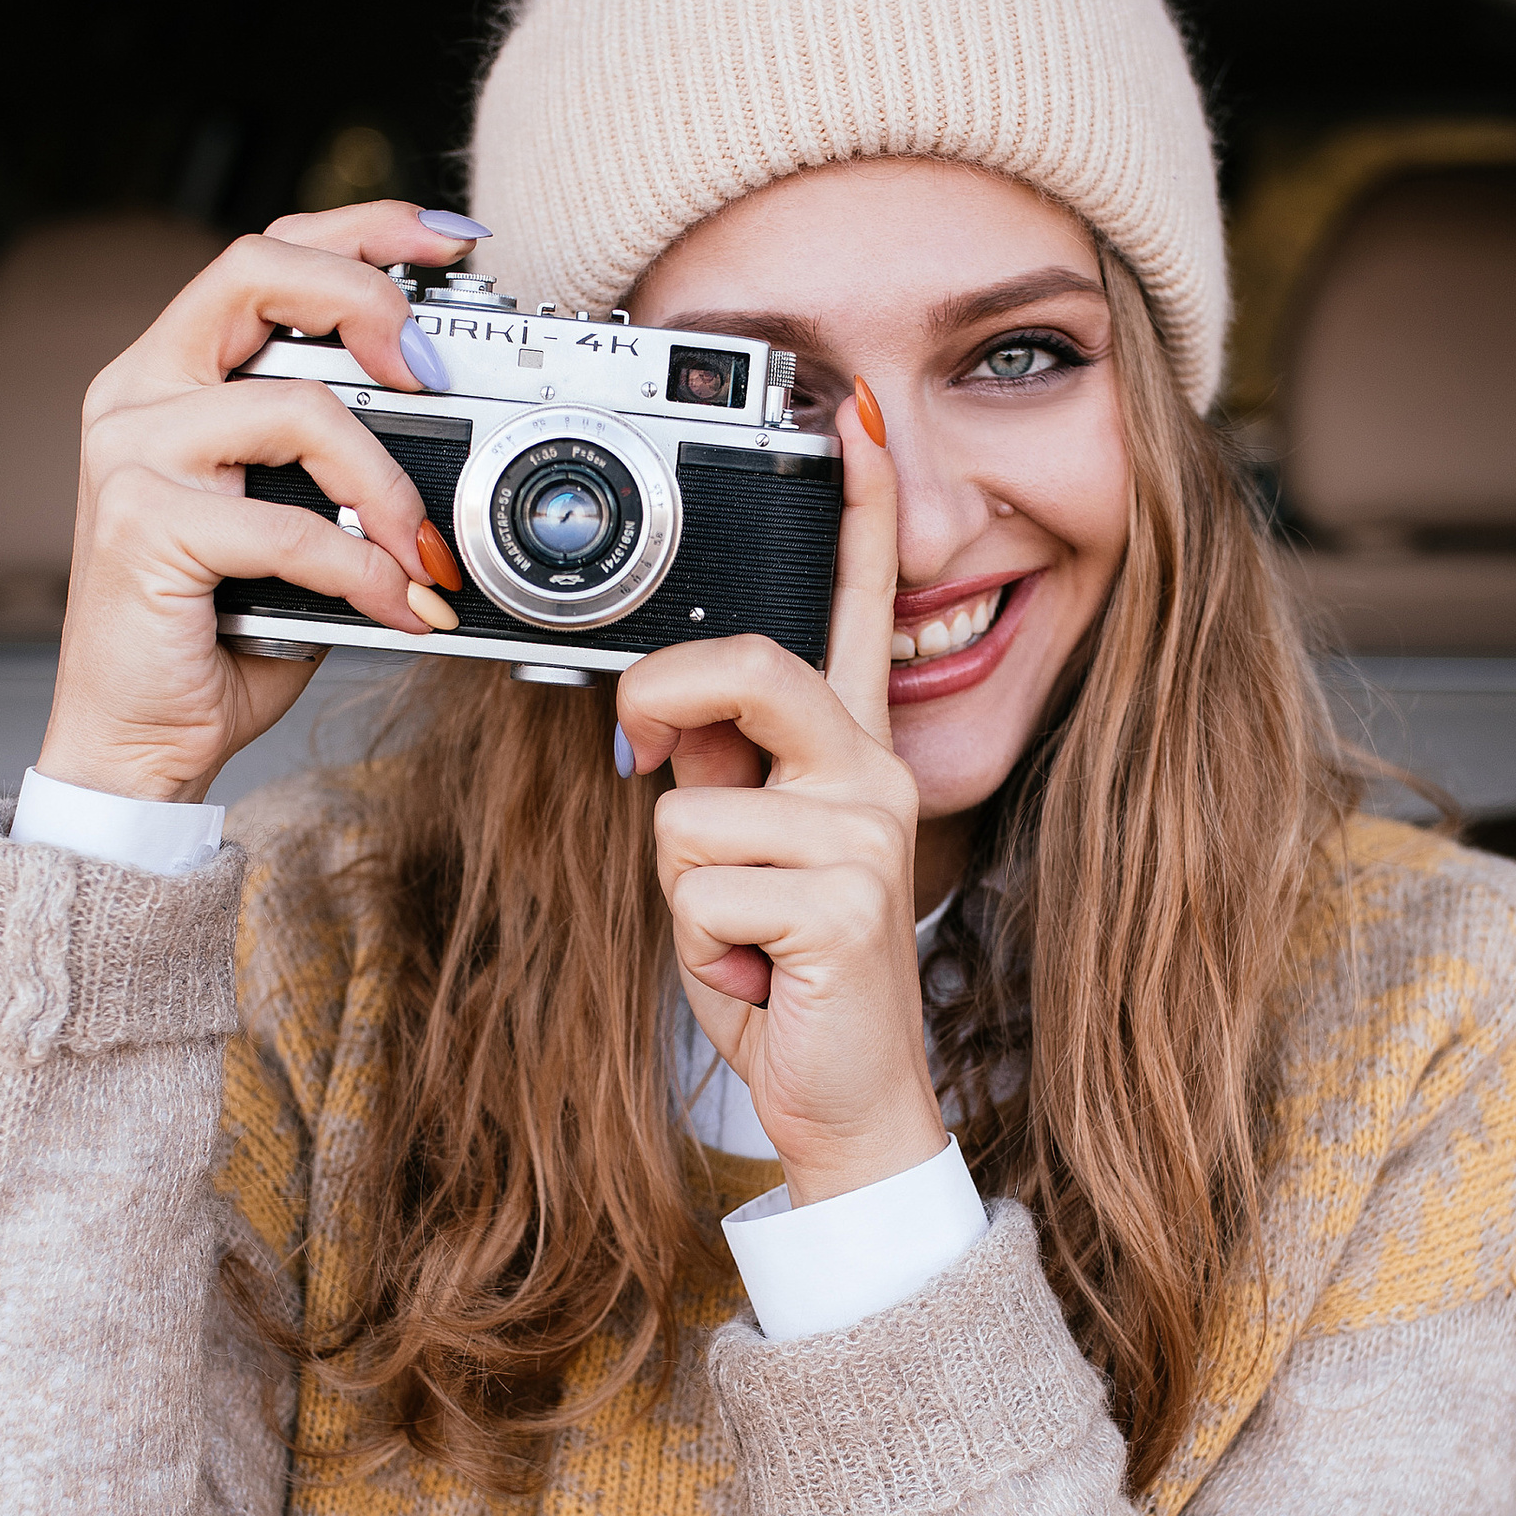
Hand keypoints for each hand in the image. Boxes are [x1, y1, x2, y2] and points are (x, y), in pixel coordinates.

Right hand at [36, 202, 482, 803]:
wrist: (136, 741)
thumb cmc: (217, 635)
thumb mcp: (292, 524)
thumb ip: (341, 464)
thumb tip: (458, 433)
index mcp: (170, 374)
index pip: (263, 255)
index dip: (360, 229)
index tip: (449, 242)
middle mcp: (138, 393)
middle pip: (256, 272)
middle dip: (367, 297)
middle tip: (437, 369)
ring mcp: (130, 453)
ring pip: (296, 408)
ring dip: (388, 483)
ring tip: (427, 554)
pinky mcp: (141, 526)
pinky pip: (290, 526)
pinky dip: (363, 569)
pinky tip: (395, 608)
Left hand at [616, 400, 948, 1205]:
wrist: (841, 1097)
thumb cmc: (781, 975)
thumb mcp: (733, 857)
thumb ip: (717, 774)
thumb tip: (669, 727)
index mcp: (853, 749)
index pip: (859, 609)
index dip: (857, 511)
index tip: (846, 418)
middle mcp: (875, 772)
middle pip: (751, 672)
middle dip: (666, 704)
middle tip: (640, 753)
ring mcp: (866, 834)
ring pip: (689, 814)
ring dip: (683, 893)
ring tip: (740, 937)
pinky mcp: (842, 901)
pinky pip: (698, 885)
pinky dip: (698, 945)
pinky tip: (753, 974)